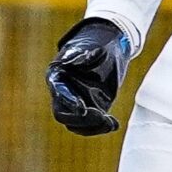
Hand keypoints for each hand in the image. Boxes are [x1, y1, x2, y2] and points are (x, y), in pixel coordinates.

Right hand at [48, 16, 131, 135]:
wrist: (108, 47)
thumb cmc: (96, 44)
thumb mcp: (91, 47)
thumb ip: (84, 54)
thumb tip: (81, 59)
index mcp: (58, 77)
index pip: (58, 93)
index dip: (69, 102)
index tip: (83, 108)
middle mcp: (63, 93)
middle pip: (64, 115)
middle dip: (81, 119)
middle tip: (102, 116)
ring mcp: (77, 102)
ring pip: (76, 124)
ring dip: (92, 127)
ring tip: (111, 123)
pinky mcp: (91, 107)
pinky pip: (91, 124)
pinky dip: (101, 127)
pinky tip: (114, 124)